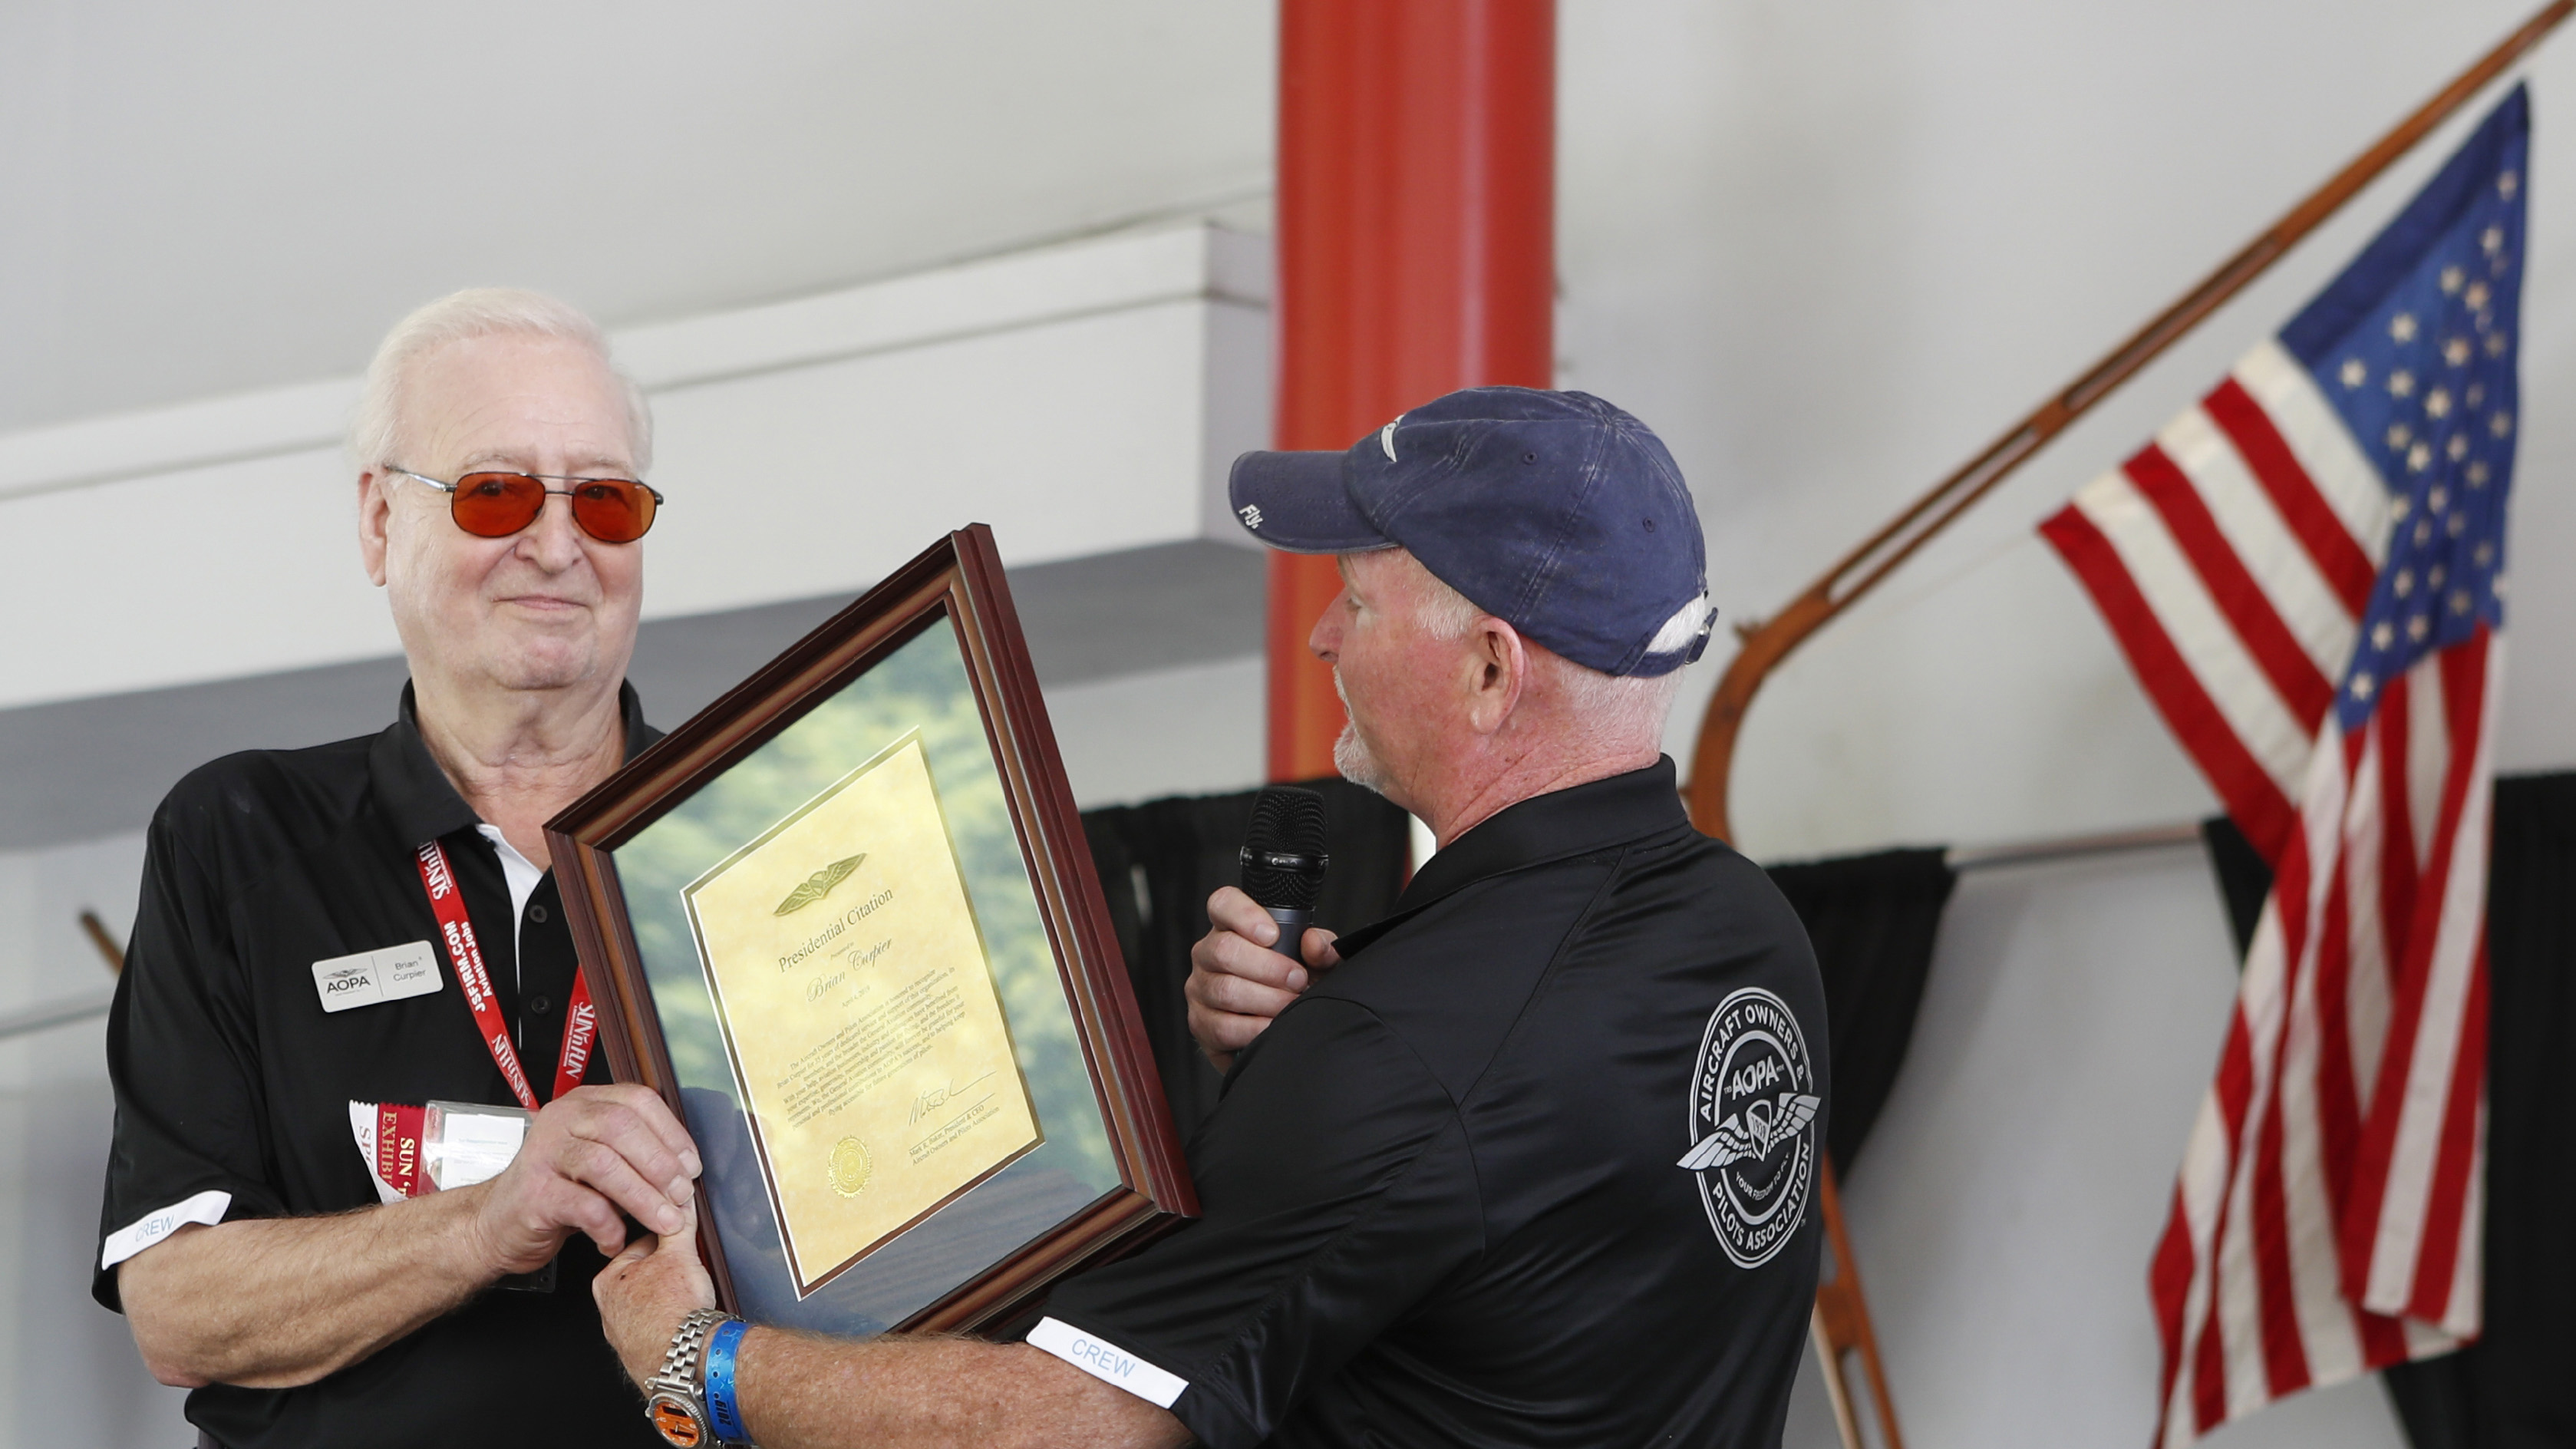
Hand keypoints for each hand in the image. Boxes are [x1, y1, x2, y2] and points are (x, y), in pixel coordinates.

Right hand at [467, 1083, 701, 1275]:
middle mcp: (561, 1119)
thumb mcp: (601, 1165)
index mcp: (584, 1104)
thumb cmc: (558, 1192)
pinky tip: (617, 1241)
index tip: (692, 1166)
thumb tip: (686, 1170)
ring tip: (664, 1221)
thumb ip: (635, 1156)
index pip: (637, 1101)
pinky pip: (583, 1205)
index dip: (672, 1133)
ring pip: (604, 1164)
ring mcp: (542, 1153)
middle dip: (661, 1165)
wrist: (498, 1224)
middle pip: (622, 1127)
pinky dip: (609, 1227)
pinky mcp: (533, 1192)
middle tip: (682, 1196)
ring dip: (643, 1197)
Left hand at [594, 1202, 719, 1387]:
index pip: (640, 1244)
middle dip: (669, 1270)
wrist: (684, 1359)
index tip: (682, 1242)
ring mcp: (624, 1334)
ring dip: (671, 1297)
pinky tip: (686, 1320)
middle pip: (646, 1274)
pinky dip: (672, 1322)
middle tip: (690, 1271)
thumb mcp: (679, 1254)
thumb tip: (681, 1202)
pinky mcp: (641, 1354)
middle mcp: (609, 1309)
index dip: (668, 1240)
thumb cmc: (672, 1313)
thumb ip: (679, 1224)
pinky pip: (658, 1327)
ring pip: (652, 1302)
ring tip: (690, 1297)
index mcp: (607, 1280)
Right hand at [1185, 886, 1339, 1069]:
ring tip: (1290, 1004)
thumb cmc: (1292, 984)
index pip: (1223, 904)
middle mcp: (1208, 953)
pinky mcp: (1200, 1023)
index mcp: (1231, 927)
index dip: (1245, 914)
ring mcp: (1200, 988)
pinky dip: (1254, 1029)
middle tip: (1297, 980)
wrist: (1282, 1026)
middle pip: (1224, 950)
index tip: (1273, 934)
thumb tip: (1313, 943)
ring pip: (1225, 990)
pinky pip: (1222, 1026)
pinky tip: (1272, 1026)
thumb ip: (1321, 947)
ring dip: (1266, 1000)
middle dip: (1269, 968)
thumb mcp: (1315, 962)